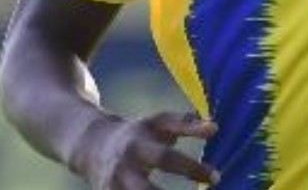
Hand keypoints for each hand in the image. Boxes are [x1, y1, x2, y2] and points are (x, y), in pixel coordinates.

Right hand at [74, 110, 217, 188]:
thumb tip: (215, 128)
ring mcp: (113, 185)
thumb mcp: (160, 123)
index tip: (217, 178)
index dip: (192, 169)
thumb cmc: (139, 134)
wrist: (91, 145)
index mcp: (138, 144)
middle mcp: (123, 167)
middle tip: (206, 189)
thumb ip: (186, 124)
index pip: (168, 158)